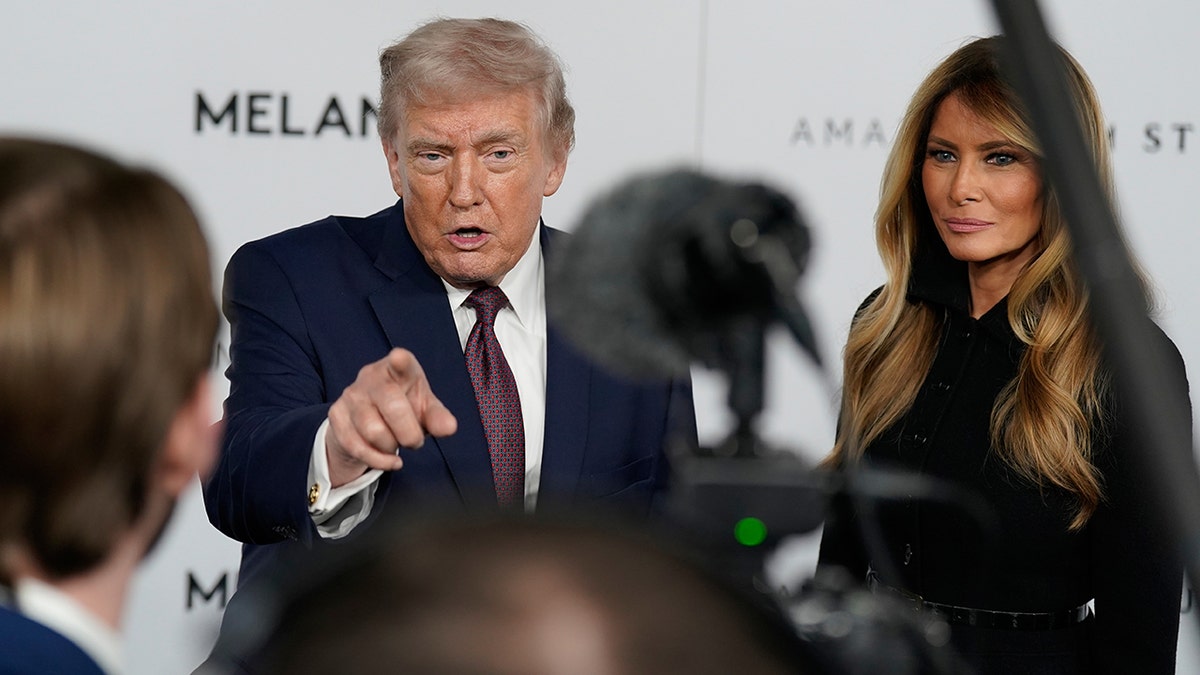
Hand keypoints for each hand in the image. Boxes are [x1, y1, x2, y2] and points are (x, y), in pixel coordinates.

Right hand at [325, 348, 456, 486]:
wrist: (367, 424)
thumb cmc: (403, 409)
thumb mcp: (424, 411)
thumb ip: (438, 418)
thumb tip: (449, 427)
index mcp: (398, 369)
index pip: (400, 362)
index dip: (400, 362)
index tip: (399, 358)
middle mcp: (371, 377)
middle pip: (392, 406)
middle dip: (409, 433)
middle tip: (415, 441)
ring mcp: (351, 395)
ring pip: (373, 431)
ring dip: (391, 447)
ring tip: (397, 445)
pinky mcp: (337, 416)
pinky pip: (358, 446)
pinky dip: (378, 460)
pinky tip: (389, 460)